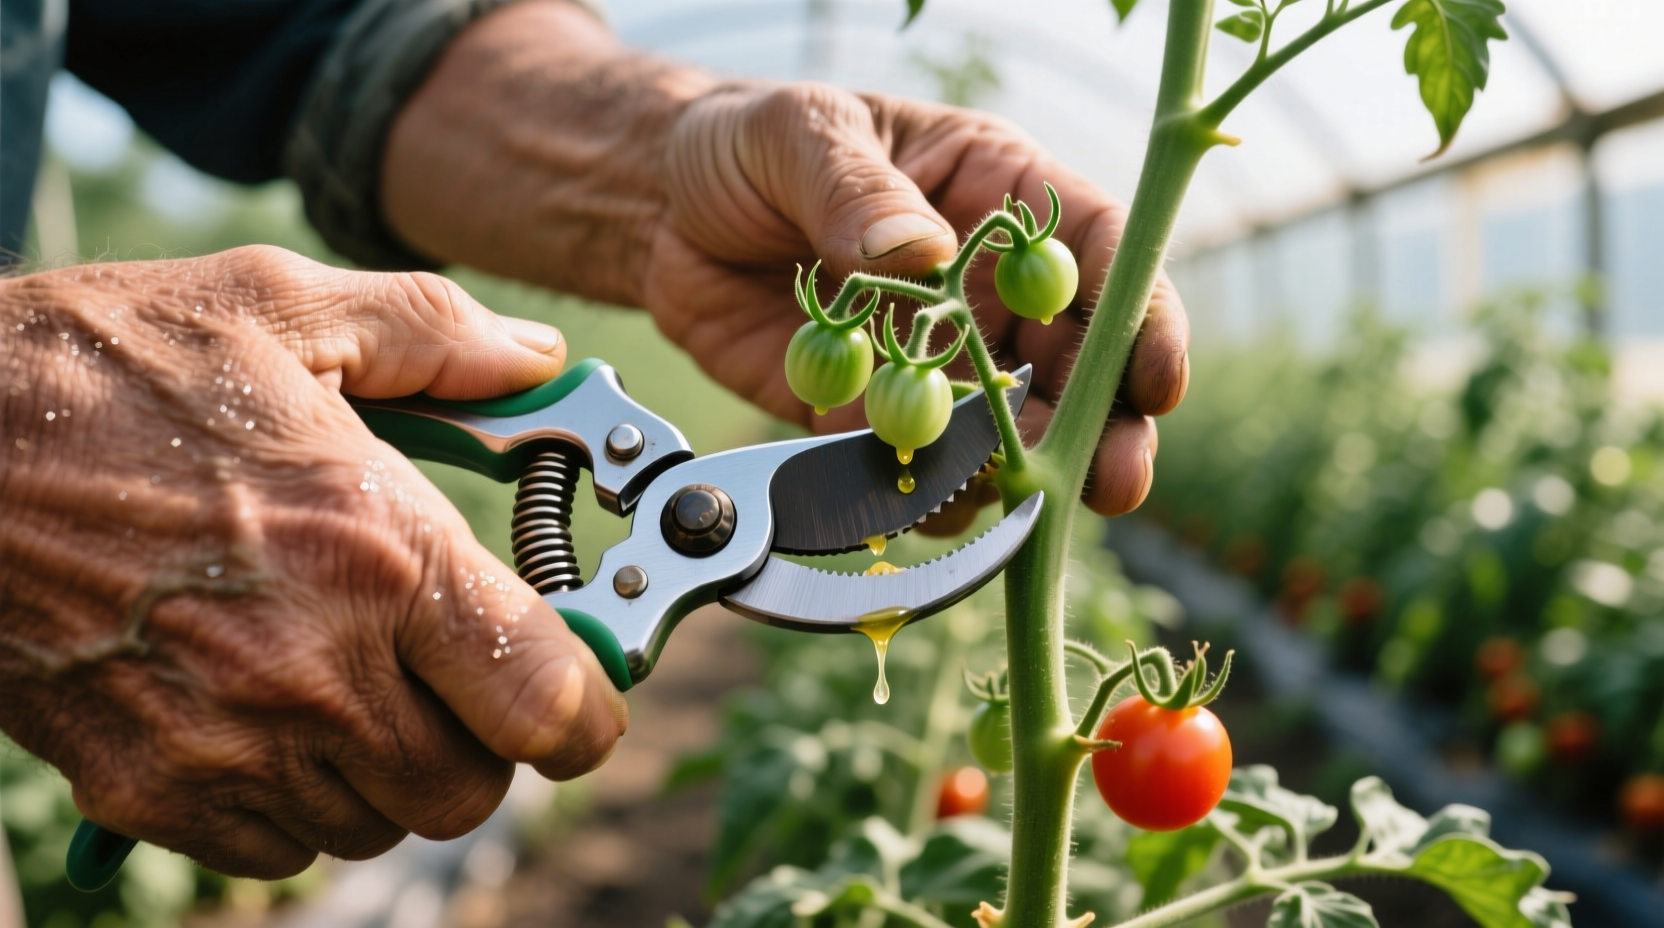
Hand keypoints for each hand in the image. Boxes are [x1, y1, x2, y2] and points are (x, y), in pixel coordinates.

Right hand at [0, 246, 625, 877]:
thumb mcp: (281, 305)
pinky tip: (268, 712)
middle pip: (473, 788)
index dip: (587, 708)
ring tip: (349, 676)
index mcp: (378, 546)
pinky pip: (280, 850)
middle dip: (484, 738)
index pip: (546, 699)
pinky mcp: (148, 788)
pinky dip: (298, 802)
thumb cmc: (97, 365)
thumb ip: (435, 331)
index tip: (580, 688)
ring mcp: (227, 741)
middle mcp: (316, 664)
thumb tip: (536, 355)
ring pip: (380, 824)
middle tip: (453, 671)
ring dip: (390, 769)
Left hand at [651, 85, 1188, 520]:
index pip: (1098, 251)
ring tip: (1005, 499)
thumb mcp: (797, 134)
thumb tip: (918, 253)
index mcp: (994, 194)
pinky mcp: (869, 415)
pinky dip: (919, 493)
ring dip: (1014, 473)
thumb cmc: (745, 144)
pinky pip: (911, 467)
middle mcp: (981, 287)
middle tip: (1109, 481)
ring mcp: (932, 360)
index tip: (1156, 378)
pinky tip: (916, 503)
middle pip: (1074, 364)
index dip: (1141, 316)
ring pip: (1003, 431)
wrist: (659, 211)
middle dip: (1099, 427)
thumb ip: (854, 189)